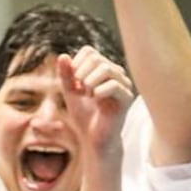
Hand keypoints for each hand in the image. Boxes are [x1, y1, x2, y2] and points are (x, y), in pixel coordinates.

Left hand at [60, 46, 133, 160]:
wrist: (94, 139)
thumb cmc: (84, 116)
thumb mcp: (71, 93)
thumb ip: (66, 75)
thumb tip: (63, 56)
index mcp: (103, 68)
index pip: (89, 51)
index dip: (76, 65)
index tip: (74, 84)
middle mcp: (116, 73)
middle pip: (96, 58)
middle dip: (81, 74)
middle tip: (80, 92)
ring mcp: (123, 84)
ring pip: (105, 68)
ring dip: (89, 82)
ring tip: (87, 95)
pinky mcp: (127, 97)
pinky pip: (113, 85)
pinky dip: (98, 92)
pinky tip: (96, 100)